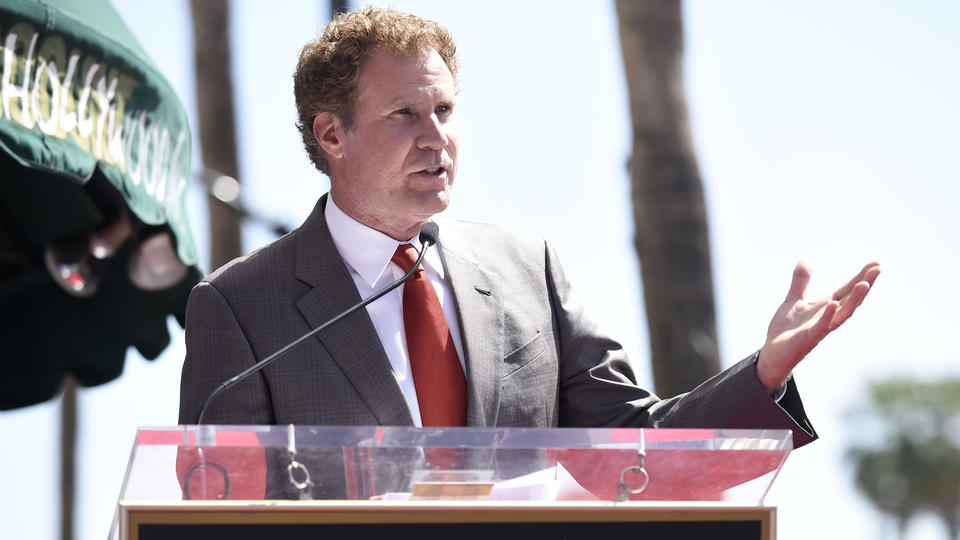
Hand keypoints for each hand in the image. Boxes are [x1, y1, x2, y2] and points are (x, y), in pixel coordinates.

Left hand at [757, 260, 880, 392]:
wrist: (773, 354)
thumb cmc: (786, 330)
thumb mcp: (794, 299)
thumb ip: (801, 280)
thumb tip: (808, 258)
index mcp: (825, 307)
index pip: (847, 290)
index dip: (861, 276)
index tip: (875, 263)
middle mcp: (828, 317)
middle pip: (851, 299)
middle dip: (865, 284)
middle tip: (878, 269)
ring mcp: (820, 328)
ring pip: (843, 313)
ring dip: (854, 299)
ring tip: (864, 283)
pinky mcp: (808, 338)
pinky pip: (821, 326)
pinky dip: (828, 315)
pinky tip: (834, 303)